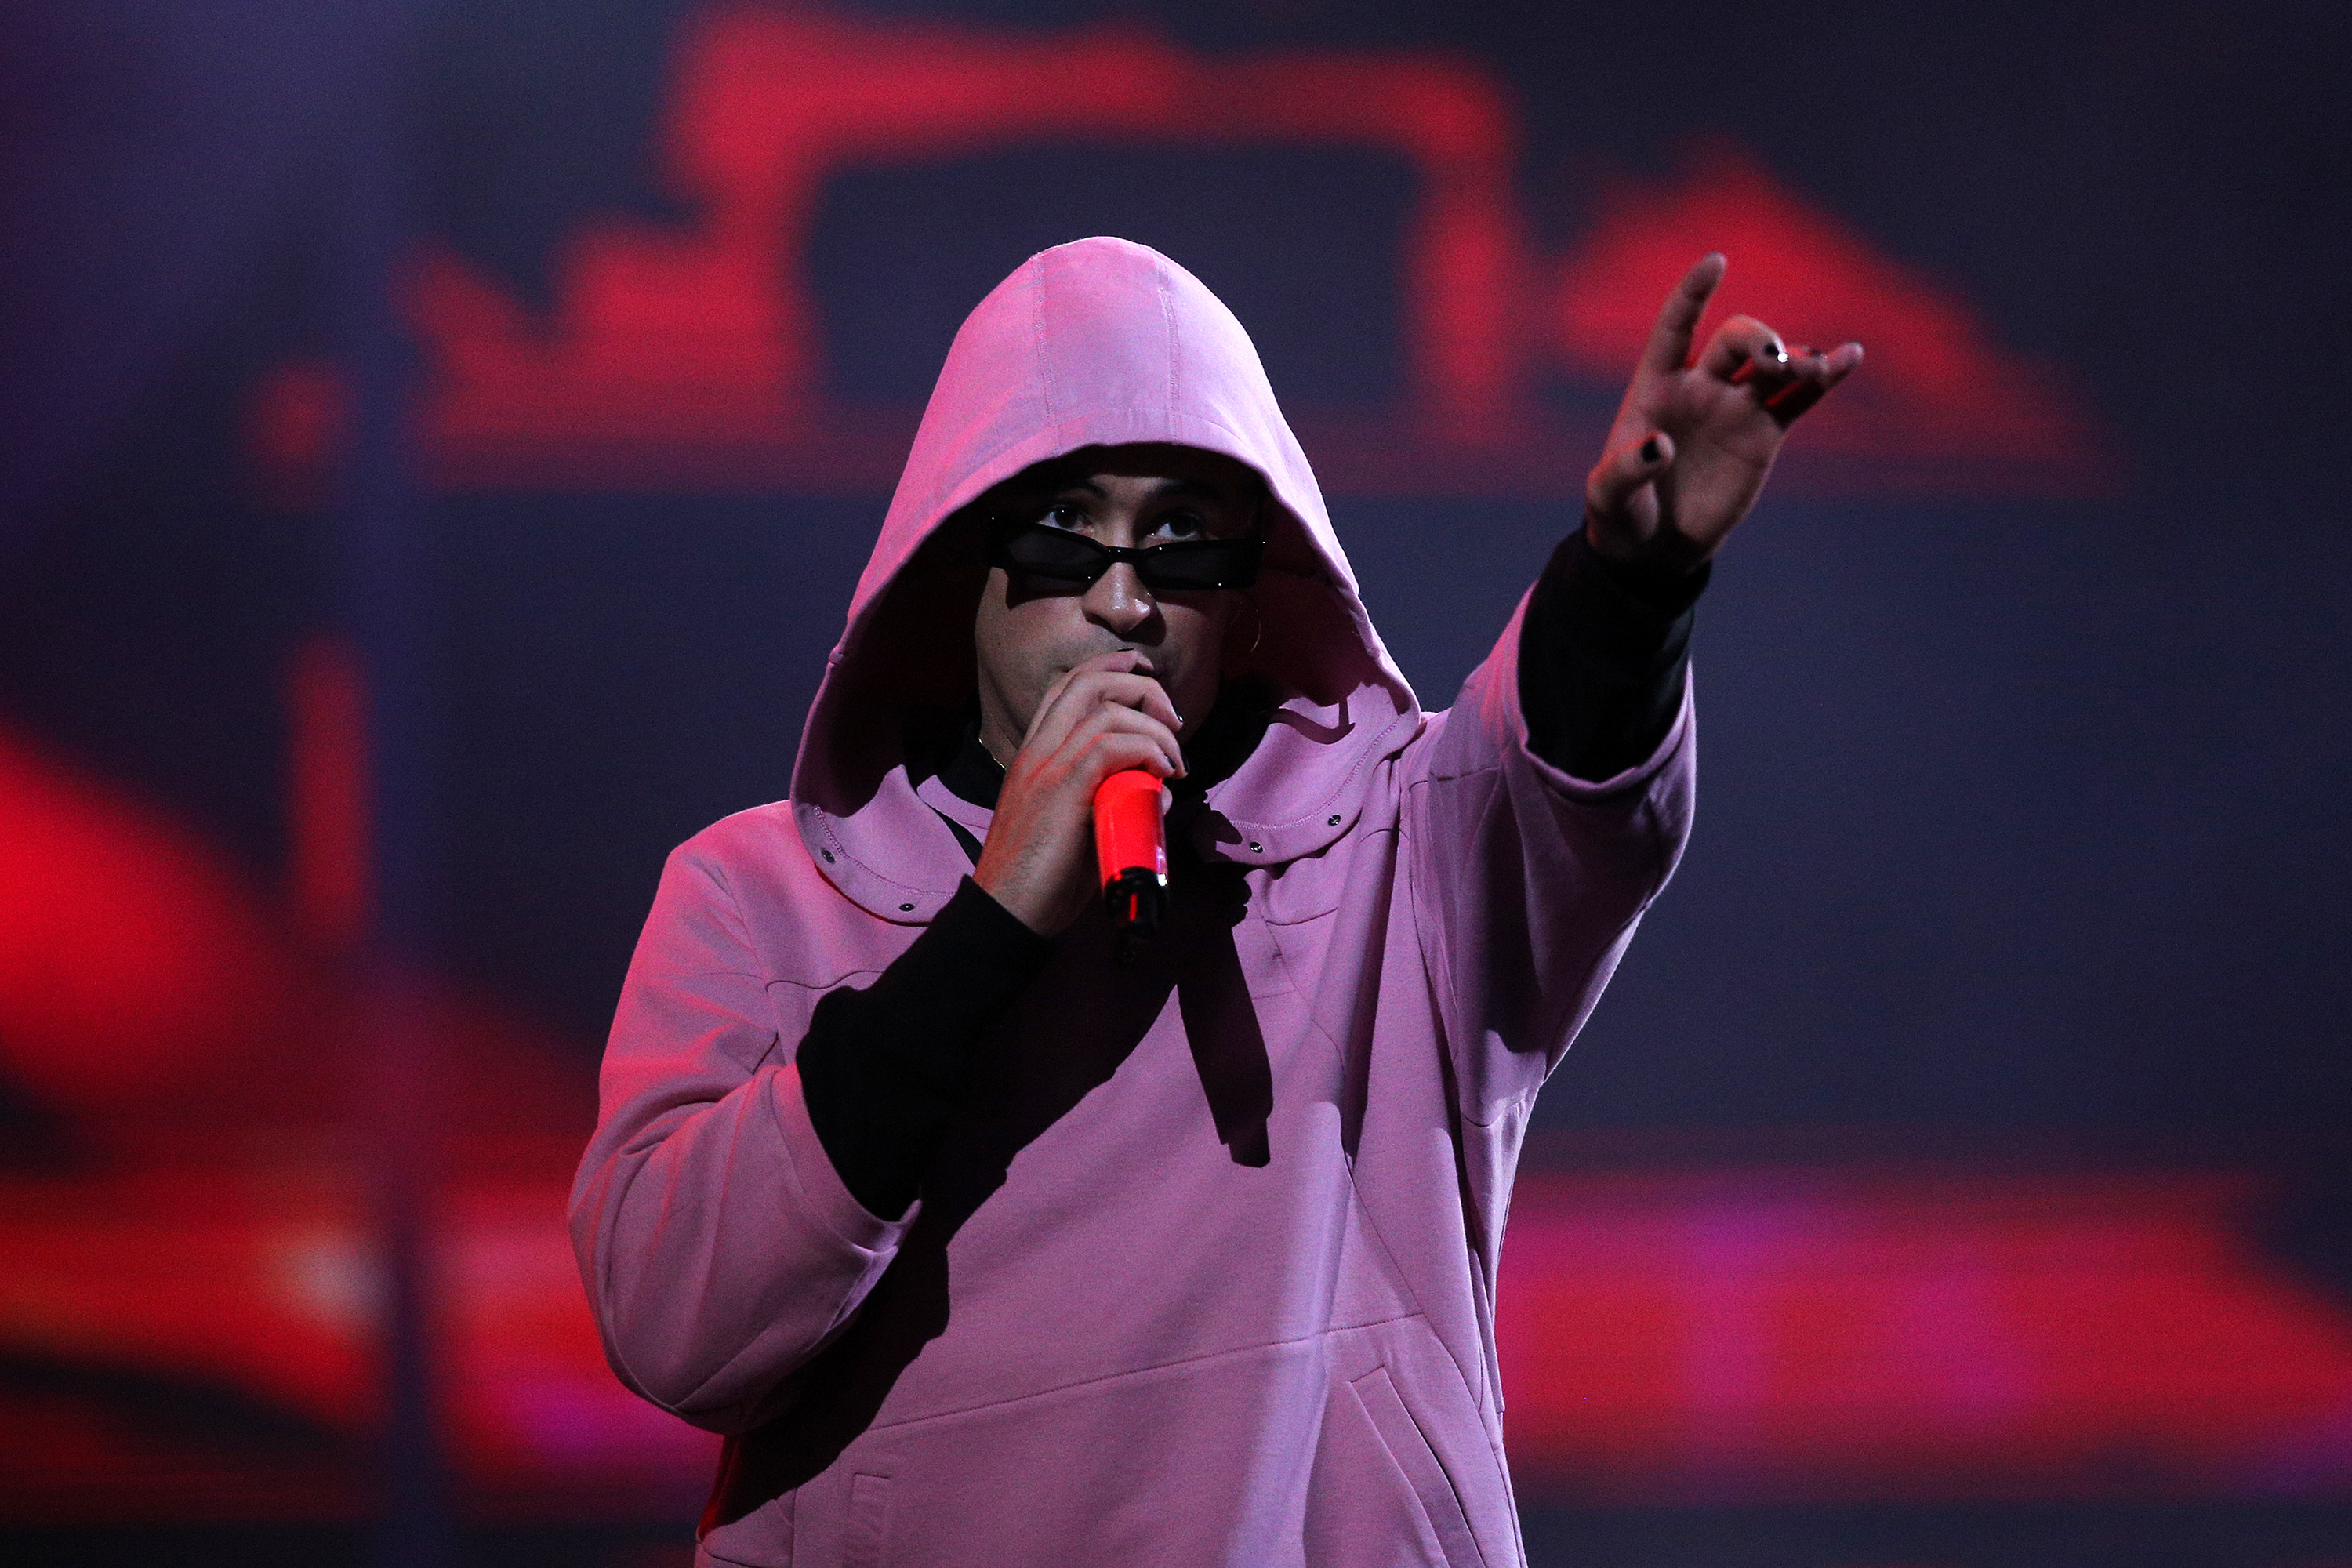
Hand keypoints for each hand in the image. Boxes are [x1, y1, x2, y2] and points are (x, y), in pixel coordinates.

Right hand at [973, 650, 1183, 934]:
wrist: (1006, 913)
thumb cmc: (1041, 879)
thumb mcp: (1072, 824)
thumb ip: (1106, 798)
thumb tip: (1156, 791)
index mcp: (1033, 754)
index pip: (1067, 686)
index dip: (1111, 669)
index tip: (1148, 679)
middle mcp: (1036, 750)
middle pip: (1089, 682)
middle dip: (1142, 688)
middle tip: (1175, 722)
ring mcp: (1046, 767)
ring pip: (1106, 708)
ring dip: (1154, 726)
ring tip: (1175, 761)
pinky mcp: (1062, 790)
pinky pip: (1110, 745)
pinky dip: (1146, 749)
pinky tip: (1163, 774)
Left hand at [1584, 253, 1862, 572]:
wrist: (1655, 545)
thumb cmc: (1621, 512)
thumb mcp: (1608, 495)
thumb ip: (1625, 470)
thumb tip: (1659, 447)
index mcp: (1656, 384)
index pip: (1676, 325)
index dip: (1693, 293)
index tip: (1716, 262)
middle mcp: (1700, 384)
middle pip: (1735, 340)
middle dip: (1758, 340)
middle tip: (1772, 362)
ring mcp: (1736, 406)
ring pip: (1774, 365)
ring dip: (1797, 359)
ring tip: (1815, 370)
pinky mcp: (1764, 433)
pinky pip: (1800, 398)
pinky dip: (1826, 377)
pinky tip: (1851, 357)